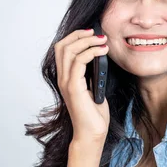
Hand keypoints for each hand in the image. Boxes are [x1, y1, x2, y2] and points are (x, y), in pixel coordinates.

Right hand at [54, 27, 110, 142]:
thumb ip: (92, 73)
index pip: (62, 48)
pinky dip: (92, 52)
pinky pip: (79, 61)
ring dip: (87, 41)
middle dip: (80, 34)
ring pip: (69, 50)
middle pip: (62, 45)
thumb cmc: (94, 114)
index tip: (92, 32)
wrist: (92, 133)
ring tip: (103, 40)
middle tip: (98, 32)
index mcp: (66, 77)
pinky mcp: (74, 87)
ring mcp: (66, 82)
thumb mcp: (94, 88)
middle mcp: (62, 78)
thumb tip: (99, 56)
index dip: (75, 36)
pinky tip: (103, 51)